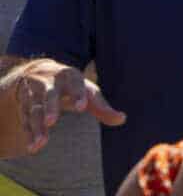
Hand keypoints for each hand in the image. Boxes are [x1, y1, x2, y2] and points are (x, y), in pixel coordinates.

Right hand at [9, 59, 124, 153]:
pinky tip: (32, 147)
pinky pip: (25, 120)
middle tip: (53, 121)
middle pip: (49, 95)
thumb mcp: (87, 91)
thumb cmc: (71, 86)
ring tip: (40, 144)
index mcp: (70, 76)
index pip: (76, 84)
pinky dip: (28, 133)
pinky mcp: (24, 106)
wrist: (38, 73)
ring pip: (34, 110)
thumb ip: (102, 106)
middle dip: (50, 107)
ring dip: (37, 126)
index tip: (82, 107)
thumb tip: (122, 119)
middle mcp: (50, 83)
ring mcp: (34, 94)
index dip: (78, 94)